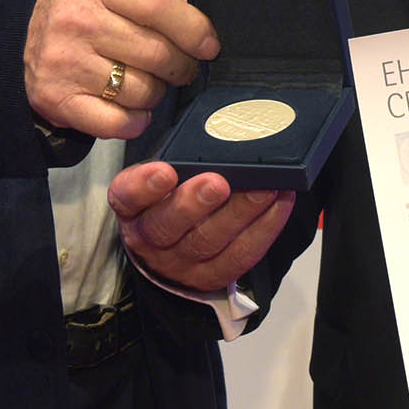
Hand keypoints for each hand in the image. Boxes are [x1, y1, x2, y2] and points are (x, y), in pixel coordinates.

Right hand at [24, 0, 217, 138]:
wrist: (20, 36)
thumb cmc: (81, 10)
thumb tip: (203, 24)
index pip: (156, 4)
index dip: (192, 28)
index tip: (208, 45)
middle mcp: (76, 21)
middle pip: (156, 53)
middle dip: (181, 66)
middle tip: (180, 67)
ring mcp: (65, 62)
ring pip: (142, 91)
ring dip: (156, 93)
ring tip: (145, 81)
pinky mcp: (57, 99)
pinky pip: (118, 123)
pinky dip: (135, 120)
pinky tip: (132, 107)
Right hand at [108, 162, 294, 291]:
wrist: (168, 251)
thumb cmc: (168, 200)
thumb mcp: (160, 177)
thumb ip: (178, 160)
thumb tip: (222, 133)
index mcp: (132, 208)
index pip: (128, 197)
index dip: (145, 185)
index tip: (165, 170)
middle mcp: (151, 238)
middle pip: (168, 225)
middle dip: (196, 203)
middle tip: (219, 182)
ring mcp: (181, 262)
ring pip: (208, 241)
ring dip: (240, 213)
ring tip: (264, 188)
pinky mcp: (213, 276)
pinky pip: (240, 256)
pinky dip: (265, 228)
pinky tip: (280, 203)